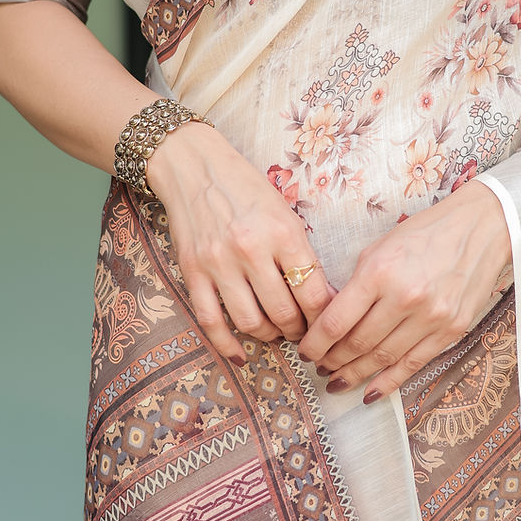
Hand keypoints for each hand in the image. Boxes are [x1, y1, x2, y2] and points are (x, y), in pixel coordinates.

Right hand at [147, 124, 333, 363]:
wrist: (194, 166)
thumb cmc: (246, 187)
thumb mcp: (285, 211)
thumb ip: (301, 252)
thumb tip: (323, 298)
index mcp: (282, 232)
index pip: (313, 291)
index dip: (325, 317)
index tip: (327, 324)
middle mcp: (251, 249)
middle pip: (284, 312)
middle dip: (299, 330)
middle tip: (303, 332)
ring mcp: (219, 262)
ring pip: (251, 322)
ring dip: (269, 336)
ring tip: (276, 332)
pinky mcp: (192, 272)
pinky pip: (211, 321)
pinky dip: (227, 344)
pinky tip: (241, 354)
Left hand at [299, 179, 510, 401]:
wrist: (482, 228)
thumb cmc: (425, 233)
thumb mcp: (380, 247)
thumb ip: (357, 284)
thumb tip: (332, 319)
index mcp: (380, 272)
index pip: (337, 321)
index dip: (315, 343)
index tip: (305, 352)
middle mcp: (405, 298)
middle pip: (357, 344)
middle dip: (332, 361)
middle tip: (318, 367)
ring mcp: (431, 318)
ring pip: (383, 358)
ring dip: (355, 374)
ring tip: (337, 381)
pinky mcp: (451, 331)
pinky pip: (413, 365)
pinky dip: (389, 382)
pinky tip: (370, 393)